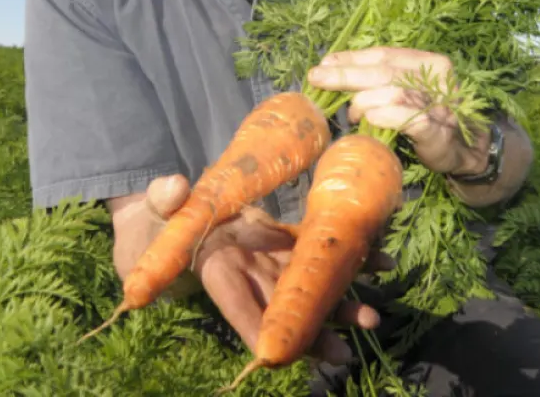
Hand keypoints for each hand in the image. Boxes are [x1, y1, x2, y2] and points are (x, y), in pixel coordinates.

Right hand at [130, 174, 392, 365]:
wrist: (174, 214)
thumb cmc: (158, 217)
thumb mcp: (156, 209)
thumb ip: (163, 200)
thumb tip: (172, 185)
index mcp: (215, 270)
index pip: (238, 306)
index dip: (258, 330)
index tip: (280, 354)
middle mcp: (249, 275)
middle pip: (284, 310)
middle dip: (314, 331)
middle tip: (343, 351)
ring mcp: (272, 262)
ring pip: (309, 288)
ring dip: (341, 304)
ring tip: (371, 316)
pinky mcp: (287, 244)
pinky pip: (321, 254)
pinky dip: (352, 259)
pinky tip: (383, 263)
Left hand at [306, 46, 491, 176]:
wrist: (464, 150)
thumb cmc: (429, 117)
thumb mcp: (408, 91)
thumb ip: (381, 79)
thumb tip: (334, 69)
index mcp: (429, 62)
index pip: (385, 54)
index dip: (352, 58)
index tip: (325, 63)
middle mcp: (436, 78)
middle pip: (384, 71)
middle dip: (346, 75)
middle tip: (318, 78)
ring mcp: (439, 104)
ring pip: (392, 92)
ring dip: (363, 101)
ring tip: (352, 113)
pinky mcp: (436, 130)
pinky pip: (405, 118)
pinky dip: (382, 116)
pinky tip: (368, 120)